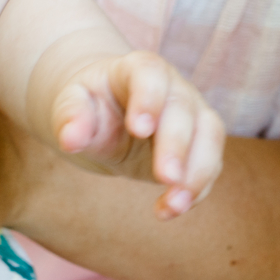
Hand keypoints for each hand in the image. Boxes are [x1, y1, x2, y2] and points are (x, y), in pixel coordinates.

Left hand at [50, 51, 224, 218]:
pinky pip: (210, 164)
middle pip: (182, 109)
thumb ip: (70, 116)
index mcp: (137, 69)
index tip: (138, 129)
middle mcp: (172, 87)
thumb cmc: (91, 106)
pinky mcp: (201, 143)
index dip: (148, 99)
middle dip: (176, 144)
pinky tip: (170, 210)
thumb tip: (69, 140)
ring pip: (209, 135)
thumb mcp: (72, 104)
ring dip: (197, 172)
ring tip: (175, 204)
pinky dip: (196, 190)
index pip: (150, 74)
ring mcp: (192, 113)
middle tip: (165, 177)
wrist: (109, 117)